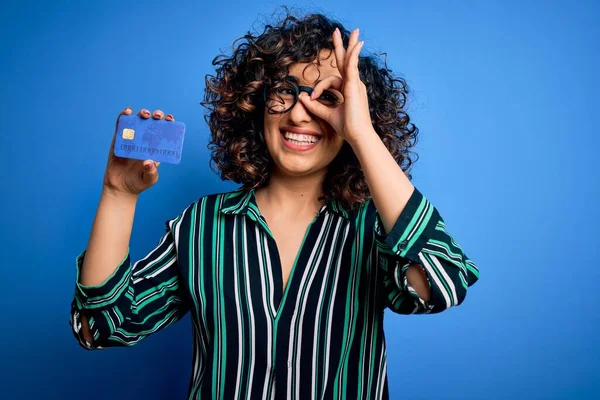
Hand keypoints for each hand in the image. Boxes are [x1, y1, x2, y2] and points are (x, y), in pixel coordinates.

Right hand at [103, 106, 175, 196]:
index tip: (170, 119)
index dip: (168, 123)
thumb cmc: (138, 183)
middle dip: (156, 116)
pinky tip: (127, 111)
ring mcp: (132, 140)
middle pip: (152, 123)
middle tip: (157, 116)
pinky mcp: (118, 141)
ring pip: (138, 122)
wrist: (120, 188)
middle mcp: (145, 141)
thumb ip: (151, 172)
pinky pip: (121, 127)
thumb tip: (148, 162)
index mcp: (156, 148)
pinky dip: (123, 117)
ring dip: (142, 114)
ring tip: (144, 114)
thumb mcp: (149, 180)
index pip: (164, 132)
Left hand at [298, 28, 372, 143]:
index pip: (332, 80)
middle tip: (338, 31)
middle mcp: (354, 84)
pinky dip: (353, 56)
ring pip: (350, 61)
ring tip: (354, 31)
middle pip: (346, 61)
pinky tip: (355, 45)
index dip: (319, 88)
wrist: (357, 135)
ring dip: (350, 45)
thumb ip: (315, 105)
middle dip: (343, 46)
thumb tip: (302, 97)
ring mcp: (356, 84)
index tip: (311, 98)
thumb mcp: (327, 114)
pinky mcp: (355, 86)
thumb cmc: (347, 127)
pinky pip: (352, 67)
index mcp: (349, 90)